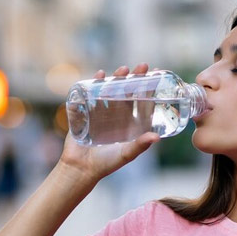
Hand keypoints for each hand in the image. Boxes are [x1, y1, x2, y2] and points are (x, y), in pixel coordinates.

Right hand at [58, 63, 158, 182]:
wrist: (80, 168)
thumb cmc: (106, 164)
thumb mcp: (126, 154)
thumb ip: (140, 146)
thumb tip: (156, 137)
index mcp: (129, 123)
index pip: (142, 102)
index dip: (149, 88)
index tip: (156, 74)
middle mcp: (117, 115)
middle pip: (127, 91)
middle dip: (135, 78)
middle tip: (142, 66)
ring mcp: (101, 112)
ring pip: (111, 89)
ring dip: (116, 78)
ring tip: (123, 69)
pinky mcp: (86, 111)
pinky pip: (91, 93)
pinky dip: (94, 82)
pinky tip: (100, 74)